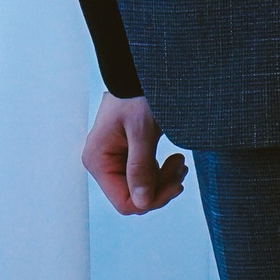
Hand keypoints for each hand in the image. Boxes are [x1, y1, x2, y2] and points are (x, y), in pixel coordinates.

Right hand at [83, 91, 187, 215]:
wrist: (138, 75)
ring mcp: (115, 161)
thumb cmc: (136, 96)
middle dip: (161, 187)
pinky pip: (146, 176)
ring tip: (179, 161)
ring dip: (165, 180)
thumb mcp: (142, 131)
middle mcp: (103, 164)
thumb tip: (142, 203)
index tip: (176, 185)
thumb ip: (141, 168)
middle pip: (135, 197)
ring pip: (143, 188)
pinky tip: (175, 159)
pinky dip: (163, 172)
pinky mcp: (128, 156)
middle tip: (180, 167)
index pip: (124, 202)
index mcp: (98, 160)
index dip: (151, 200)